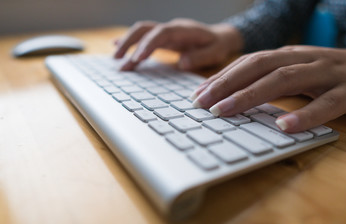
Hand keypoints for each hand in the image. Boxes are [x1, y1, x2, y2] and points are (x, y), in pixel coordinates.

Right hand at [114, 18, 242, 70]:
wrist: (220, 37)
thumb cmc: (218, 45)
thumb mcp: (215, 52)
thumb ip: (201, 57)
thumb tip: (182, 62)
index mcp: (183, 30)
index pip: (160, 34)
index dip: (147, 44)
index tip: (137, 59)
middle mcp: (171, 28)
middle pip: (145, 29)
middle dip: (129, 42)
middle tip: (118, 60)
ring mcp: (165, 32)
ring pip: (141, 32)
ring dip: (126, 43)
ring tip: (115, 59)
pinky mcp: (163, 39)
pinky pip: (144, 38)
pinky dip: (131, 43)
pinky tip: (118, 49)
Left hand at [191, 45, 345, 131]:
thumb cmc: (328, 73)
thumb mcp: (295, 71)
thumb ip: (268, 80)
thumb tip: (231, 95)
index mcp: (288, 55)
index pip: (248, 63)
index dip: (221, 77)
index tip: (197, 95)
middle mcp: (303, 59)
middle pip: (259, 66)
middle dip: (226, 84)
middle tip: (201, 103)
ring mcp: (326, 73)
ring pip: (285, 79)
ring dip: (251, 95)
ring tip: (225, 111)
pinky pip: (326, 104)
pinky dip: (305, 114)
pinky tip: (284, 127)